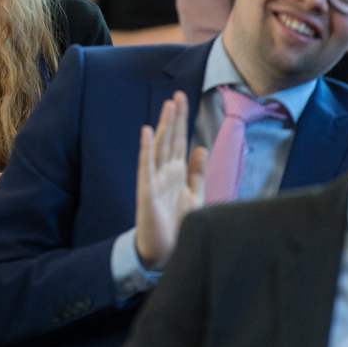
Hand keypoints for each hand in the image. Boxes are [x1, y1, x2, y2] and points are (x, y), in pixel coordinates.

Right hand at [134, 91, 207, 269]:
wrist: (164, 251)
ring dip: (164, 126)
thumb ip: (197, 172)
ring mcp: (154, 179)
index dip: (182, 120)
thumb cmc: (176, 224)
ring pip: (160, 146)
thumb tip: (200, 147)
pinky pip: (146, 166)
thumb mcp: (194, 194)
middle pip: (170, 139)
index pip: (180, 140)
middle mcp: (165, 171)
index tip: (183, 99)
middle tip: (177, 95)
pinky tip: (148, 132)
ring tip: (168, 106)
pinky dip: (147, 148)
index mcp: (177, 172)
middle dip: (174, 117)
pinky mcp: (147, 190)